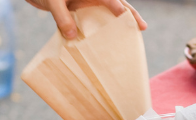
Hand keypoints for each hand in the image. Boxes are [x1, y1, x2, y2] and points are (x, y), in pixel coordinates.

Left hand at [24, 0, 146, 39]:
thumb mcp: (53, 3)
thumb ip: (62, 18)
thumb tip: (72, 37)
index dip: (116, 5)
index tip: (124, 15)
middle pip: (117, 2)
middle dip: (130, 14)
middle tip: (142, 27)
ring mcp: (91, 4)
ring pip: (111, 12)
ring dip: (123, 22)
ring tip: (136, 33)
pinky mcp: (85, 12)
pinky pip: (100, 21)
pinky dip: (108, 29)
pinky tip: (115, 40)